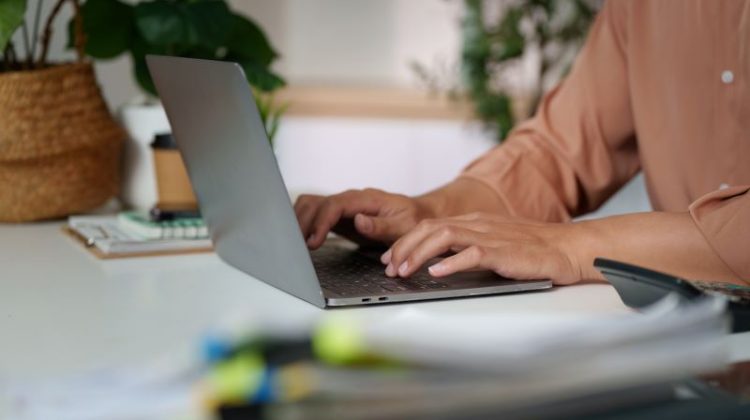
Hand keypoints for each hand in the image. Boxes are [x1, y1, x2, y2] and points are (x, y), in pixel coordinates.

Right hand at [294, 188, 434, 248]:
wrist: (418, 214)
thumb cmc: (413, 220)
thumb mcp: (404, 226)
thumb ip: (380, 225)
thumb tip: (358, 221)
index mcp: (366, 199)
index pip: (335, 205)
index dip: (322, 222)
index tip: (314, 241)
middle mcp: (351, 199)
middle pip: (316, 202)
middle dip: (304, 223)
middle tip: (297, 246)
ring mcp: (343, 205)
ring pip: (311, 204)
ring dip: (299, 220)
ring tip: (294, 243)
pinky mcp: (339, 215)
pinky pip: (315, 212)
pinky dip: (304, 221)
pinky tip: (300, 238)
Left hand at [380, 212, 583, 284]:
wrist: (566, 248)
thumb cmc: (532, 249)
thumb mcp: (492, 243)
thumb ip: (466, 248)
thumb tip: (437, 261)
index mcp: (474, 221)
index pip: (430, 225)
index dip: (406, 241)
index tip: (391, 257)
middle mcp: (477, 224)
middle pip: (429, 228)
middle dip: (404, 247)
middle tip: (389, 266)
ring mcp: (489, 236)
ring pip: (443, 236)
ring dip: (418, 254)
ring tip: (404, 270)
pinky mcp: (503, 252)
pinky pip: (472, 254)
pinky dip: (450, 263)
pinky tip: (436, 273)